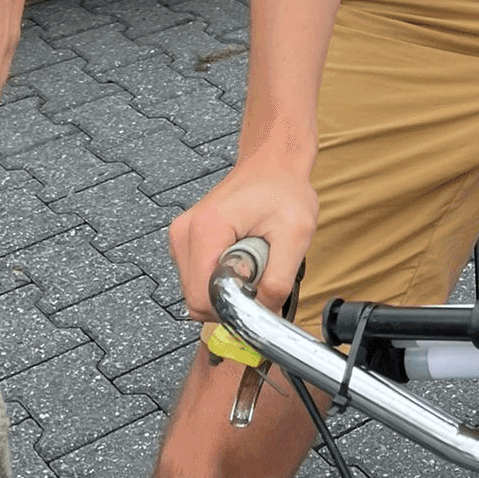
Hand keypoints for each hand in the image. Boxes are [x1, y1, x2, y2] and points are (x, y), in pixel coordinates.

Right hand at [170, 150, 317, 321]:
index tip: (257, 291)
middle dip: (231, 296)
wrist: (274, 163)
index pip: (203, 299)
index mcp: (206, 230)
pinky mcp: (188, 240)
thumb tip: (262, 314)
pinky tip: (241, 254)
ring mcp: (182, 237)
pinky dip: (221, 276)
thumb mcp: (295, 235)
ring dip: (227, 286)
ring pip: (198, 291)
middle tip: (258, 269)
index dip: (233, 307)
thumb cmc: (284, 189)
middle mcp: (185, 233)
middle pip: (198, 299)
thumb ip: (278, 280)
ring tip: (252, 256)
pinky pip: (200, 278)